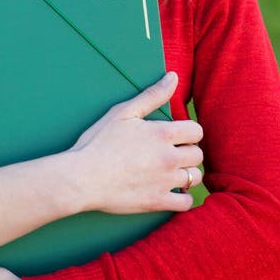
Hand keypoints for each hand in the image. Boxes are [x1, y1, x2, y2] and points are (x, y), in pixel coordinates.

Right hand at [69, 72, 202, 214]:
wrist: (82, 177)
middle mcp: (169, 157)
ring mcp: (165, 181)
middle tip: (171, 153)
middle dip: (187, 152)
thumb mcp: (123, 112)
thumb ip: (152, 95)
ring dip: (187, 174)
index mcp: (162, 133)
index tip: (176, 136)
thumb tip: (173, 77)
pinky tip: (172, 191)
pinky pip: (186, 203)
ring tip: (171, 172)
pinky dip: (183, 198)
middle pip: (198, 155)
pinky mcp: (158, 202)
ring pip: (194, 177)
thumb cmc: (98, 142)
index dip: (188, 132)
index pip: (196, 131)